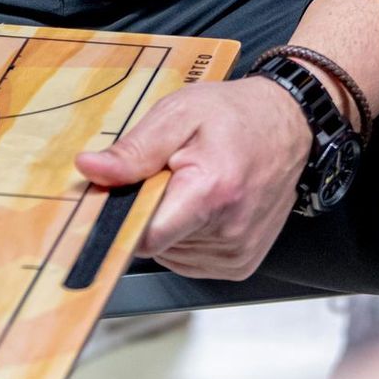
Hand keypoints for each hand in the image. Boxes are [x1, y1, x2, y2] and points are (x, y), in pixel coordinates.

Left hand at [76, 78, 310, 280]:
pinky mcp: (241, 265)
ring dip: (169, 224)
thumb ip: (134, 149)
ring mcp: (237, 255)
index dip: (125, 215)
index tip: (123, 192)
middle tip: (168, 175)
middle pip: (155, 244)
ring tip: (191, 186)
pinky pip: (190, 261)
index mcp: (211, 193)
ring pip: (170, 254)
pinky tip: (203, 205)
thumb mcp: (178, 113)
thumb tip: (90, 170)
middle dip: (150, 210)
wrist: (288, 125)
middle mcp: (229, 233)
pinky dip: (186, 236)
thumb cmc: (235, 115)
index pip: (144, 236)